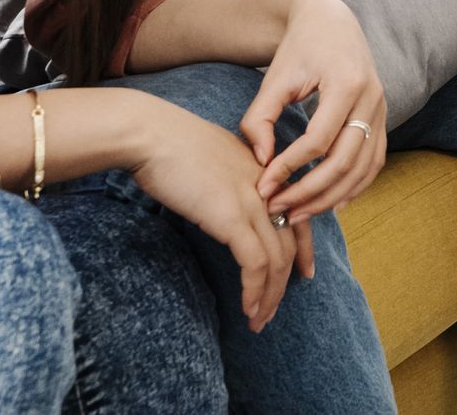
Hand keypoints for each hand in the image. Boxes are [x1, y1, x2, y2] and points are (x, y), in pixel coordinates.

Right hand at [125, 96, 307, 332]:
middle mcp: (268, 188)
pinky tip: (248, 307)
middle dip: (285, 282)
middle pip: (290, 243)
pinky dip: (255, 290)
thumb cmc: (171, 147)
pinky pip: (255, 263)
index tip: (304, 273)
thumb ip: (228, 185)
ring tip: (259, 320)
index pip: (296, 216)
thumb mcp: (213, 164)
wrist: (152, 135)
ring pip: (276, 259)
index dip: (304, 248)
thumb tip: (222, 207)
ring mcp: (253, 202)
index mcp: (265, 174)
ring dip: (270, 295)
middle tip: (273, 310)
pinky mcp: (233, 217)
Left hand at [239, 0, 388, 222]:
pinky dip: (355, 187)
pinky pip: (374, 161)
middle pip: (345, 160)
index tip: (263, 186)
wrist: (331, 22)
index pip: (319, 141)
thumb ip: (260, 119)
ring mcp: (382, 109)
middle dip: (310, 192)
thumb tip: (262, 162)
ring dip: (331, 197)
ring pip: (363, 168)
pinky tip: (332, 203)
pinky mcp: (383, 118)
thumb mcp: (274, 79)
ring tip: (299, 213)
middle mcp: (372, 98)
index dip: (289, 168)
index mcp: (346, 84)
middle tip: (279, 209)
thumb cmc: (299, 49)